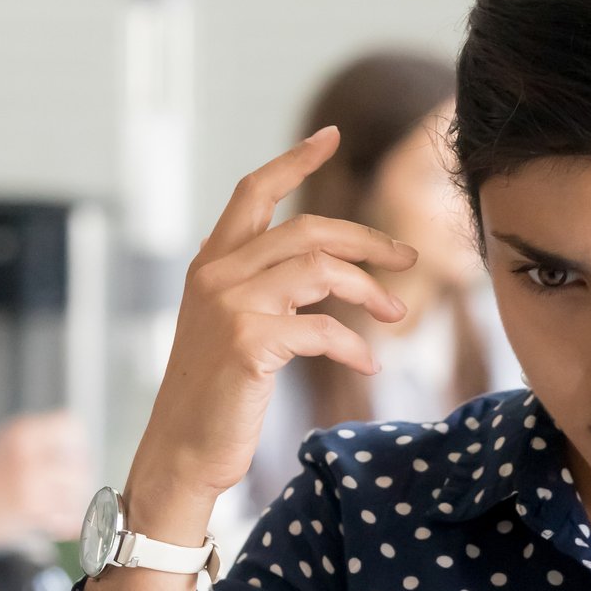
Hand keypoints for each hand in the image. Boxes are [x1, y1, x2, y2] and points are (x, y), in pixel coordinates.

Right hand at [0, 411, 91, 546]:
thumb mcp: (11, 444)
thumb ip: (46, 445)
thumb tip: (88, 460)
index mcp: (23, 432)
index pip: (73, 428)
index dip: (77, 448)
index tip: (70, 463)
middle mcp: (28, 452)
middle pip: (81, 466)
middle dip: (79, 484)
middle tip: (67, 495)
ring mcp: (31, 480)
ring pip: (78, 492)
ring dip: (73, 505)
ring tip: (57, 511)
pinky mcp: (32, 508)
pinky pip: (69, 515)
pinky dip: (68, 524)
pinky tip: (53, 525)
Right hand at [122, 126, 416, 542]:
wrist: (181, 453)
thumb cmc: (214, 397)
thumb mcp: (226, 328)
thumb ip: (256, 288)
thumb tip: (311, 265)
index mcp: (210, 265)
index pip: (253, 193)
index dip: (294, 161)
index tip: (330, 136)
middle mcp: (216, 276)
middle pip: (307, 230)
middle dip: (366, 239)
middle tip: (408, 259)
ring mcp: (231, 307)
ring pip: (320, 270)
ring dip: (370, 291)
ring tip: (397, 316)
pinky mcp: (250, 343)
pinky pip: (322, 328)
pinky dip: (354, 343)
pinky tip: (368, 362)